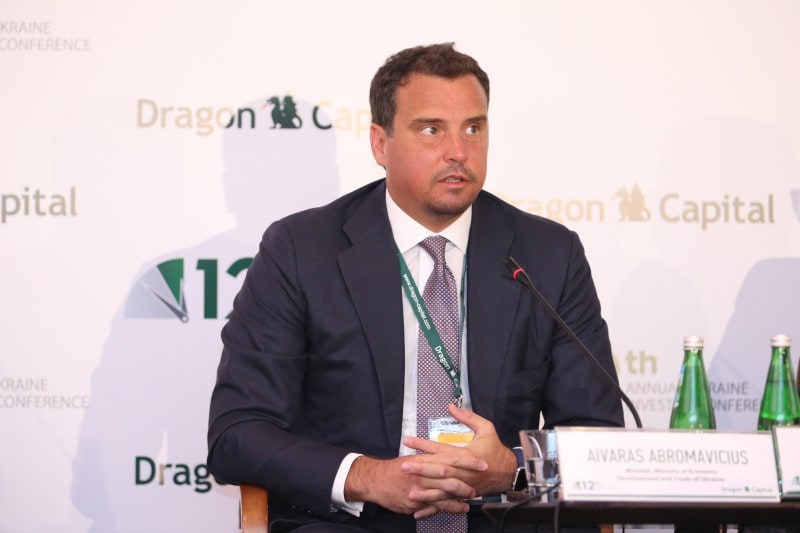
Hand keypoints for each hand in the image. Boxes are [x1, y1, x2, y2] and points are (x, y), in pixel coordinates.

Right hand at [343, 452, 481, 517]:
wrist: (375, 480)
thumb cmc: (395, 468)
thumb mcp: (413, 458)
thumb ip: (430, 458)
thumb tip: (446, 456)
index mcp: (424, 460)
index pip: (450, 459)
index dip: (467, 462)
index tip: (482, 463)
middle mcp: (423, 475)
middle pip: (450, 479)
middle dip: (466, 483)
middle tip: (479, 487)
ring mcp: (419, 490)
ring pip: (444, 495)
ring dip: (459, 499)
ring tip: (470, 500)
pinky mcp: (415, 503)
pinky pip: (434, 507)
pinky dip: (448, 509)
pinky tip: (458, 510)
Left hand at [402, 404, 517, 496]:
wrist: (508, 473)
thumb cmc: (495, 450)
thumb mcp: (486, 428)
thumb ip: (468, 417)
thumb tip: (451, 407)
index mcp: (464, 454)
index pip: (440, 448)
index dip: (423, 445)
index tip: (408, 441)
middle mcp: (461, 471)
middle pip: (437, 470)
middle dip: (420, 468)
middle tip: (403, 466)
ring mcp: (461, 485)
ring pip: (440, 488)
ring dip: (424, 489)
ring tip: (409, 489)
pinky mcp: (461, 495)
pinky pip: (445, 502)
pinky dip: (432, 506)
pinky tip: (418, 509)